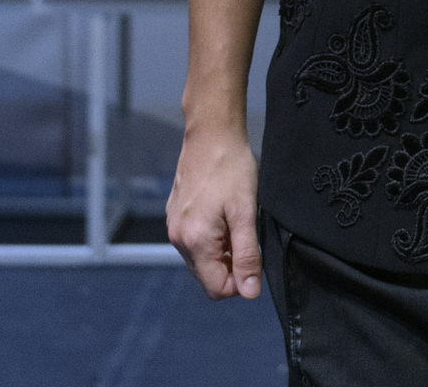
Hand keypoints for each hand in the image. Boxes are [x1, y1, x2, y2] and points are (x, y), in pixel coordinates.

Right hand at [167, 123, 264, 299]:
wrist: (211, 134)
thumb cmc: (231, 169)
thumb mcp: (246, 213)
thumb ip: (246, 255)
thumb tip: (250, 292)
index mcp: (194, 241)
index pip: (216, 288)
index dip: (240, 282)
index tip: (254, 260)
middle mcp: (178, 238)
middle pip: (207, 276)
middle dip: (230, 267)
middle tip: (248, 238)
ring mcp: (174, 226)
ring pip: (200, 260)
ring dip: (221, 252)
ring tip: (236, 224)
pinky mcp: (175, 216)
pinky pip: (193, 242)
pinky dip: (211, 239)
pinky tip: (224, 216)